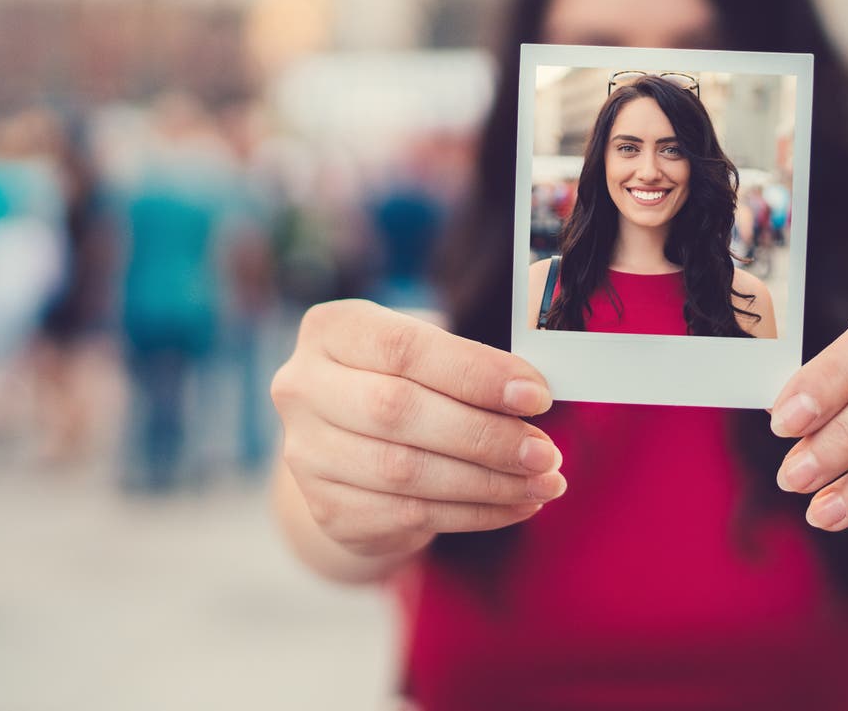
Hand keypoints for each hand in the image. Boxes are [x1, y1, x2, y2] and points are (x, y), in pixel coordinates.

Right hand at [270, 300, 565, 560]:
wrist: (350, 453)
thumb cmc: (405, 387)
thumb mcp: (428, 357)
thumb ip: (472, 365)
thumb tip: (533, 392)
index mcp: (330, 331)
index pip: (404, 348)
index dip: (475, 373)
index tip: (537, 396)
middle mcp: (303, 388)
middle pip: (398, 411)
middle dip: (485, 435)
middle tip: (545, 451)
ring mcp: (307, 454)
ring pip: (406, 471)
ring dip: (489, 482)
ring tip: (544, 482)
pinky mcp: (328, 508)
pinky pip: (411, 515)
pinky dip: (476, 513)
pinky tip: (518, 505)